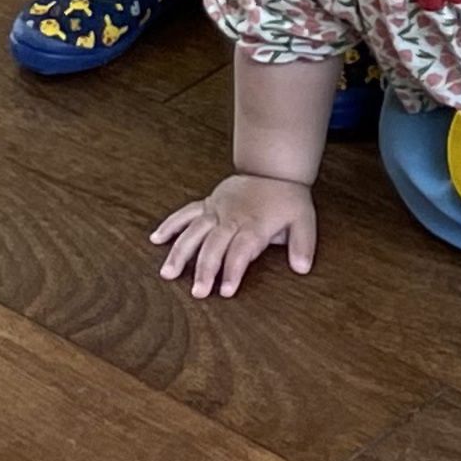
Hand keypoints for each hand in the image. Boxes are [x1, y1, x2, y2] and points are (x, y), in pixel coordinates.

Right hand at [153, 171, 318, 294]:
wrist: (273, 168)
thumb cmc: (287, 198)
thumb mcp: (304, 219)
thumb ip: (303, 244)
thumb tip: (302, 268)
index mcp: (253, 225)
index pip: (241, 250)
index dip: (232, 270)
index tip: (225, 291)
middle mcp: (231, 218)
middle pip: (214, 244)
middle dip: (204, 269)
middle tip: (197, 293)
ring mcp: (216, 209)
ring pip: (194, 231)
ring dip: (180, 252)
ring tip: (167, 273)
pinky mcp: (207, 203)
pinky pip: (185, 213)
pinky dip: (170, 225)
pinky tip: (156, 239)